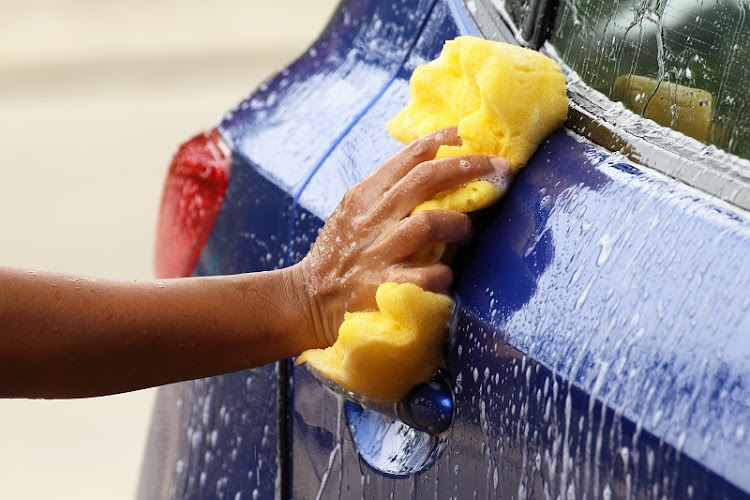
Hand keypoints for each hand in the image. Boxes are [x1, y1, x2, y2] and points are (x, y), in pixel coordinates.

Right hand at [293, 127, 509, 347]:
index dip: (443, 140)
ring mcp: (378, 252)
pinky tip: (445, 277)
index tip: (468, 134)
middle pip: (426, 179)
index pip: (408, 157)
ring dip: (459, 225)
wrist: (305, 299)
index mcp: (365, 195)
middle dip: (469, 167)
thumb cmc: (337, 255)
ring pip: (430, 221)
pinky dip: (443, 274)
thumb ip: (384, 193)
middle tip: (500, 169)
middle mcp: (372, 218)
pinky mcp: (382, 287)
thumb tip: (431, 167)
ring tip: (467, 233)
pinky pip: (426, 275)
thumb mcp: (352, 213)